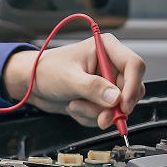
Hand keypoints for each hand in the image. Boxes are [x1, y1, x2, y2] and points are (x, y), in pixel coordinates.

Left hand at [2, 34, 145, 128]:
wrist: (31, 85)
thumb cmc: (46, 71)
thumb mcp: (69, 79)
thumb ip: (93, 88)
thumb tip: (115, 98)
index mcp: (106, 48)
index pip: (134, 65)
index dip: (132, 87)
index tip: (122, 105)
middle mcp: (110, 64)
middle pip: (130, 90)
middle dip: (113, 107)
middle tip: (100, 118)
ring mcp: (106, 83)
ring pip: (118, 106)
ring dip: (96, 113)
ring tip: (74, 105)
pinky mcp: (100, 98)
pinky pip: (106, 114)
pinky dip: (90, 116)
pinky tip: (74, 107)